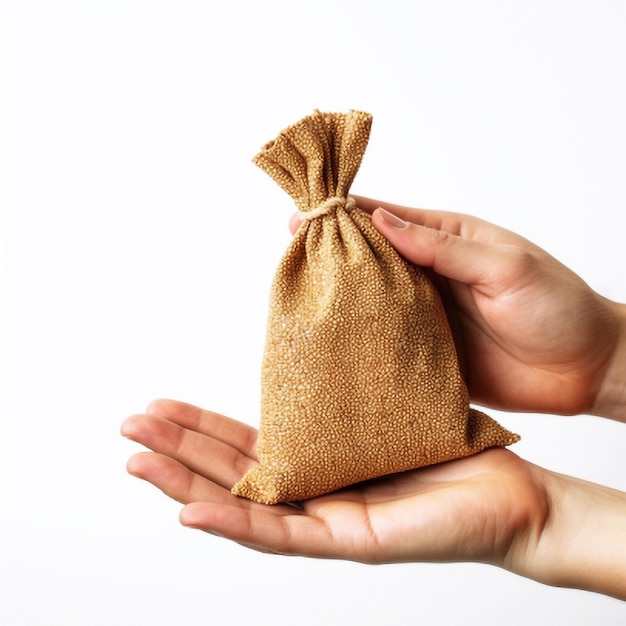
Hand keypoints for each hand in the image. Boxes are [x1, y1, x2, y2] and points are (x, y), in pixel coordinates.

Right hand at [122, 400, 625, 598]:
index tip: (161, 402)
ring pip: (245, 505)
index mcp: (322, 460)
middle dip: (178, 451)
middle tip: (130, 427)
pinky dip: (235, 523)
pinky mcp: (354, 540)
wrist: (513, 493)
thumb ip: (349, 371)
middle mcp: (318, 492)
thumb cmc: (455, 442)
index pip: (247, 443)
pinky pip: (286, 533)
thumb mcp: (391, 395)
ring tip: (137, 463)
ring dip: (187, 485)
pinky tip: (191, 511)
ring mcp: (331, 520)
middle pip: (234, 473)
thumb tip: (322, 323)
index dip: (200, 426)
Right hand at [294, 197, 625, 418]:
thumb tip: (382, 221)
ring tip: (300, 298)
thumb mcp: (504, 266)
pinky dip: (361, 343)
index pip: (386, 220)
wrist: (584, 370)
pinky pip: (386, 346)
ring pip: (371, 304)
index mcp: (446, 243)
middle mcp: (428, 277)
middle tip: (291, 254)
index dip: (346, 215)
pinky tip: (335, 344)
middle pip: (369, 262)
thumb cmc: (556, 307)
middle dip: (331, 256)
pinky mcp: (425, 356)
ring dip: (341, 301)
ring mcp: (424, 316)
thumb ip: (442, 248)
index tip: (306, 214)